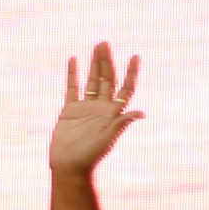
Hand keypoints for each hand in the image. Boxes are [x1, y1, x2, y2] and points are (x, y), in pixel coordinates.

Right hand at [50, 43, 143, 178]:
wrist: (68, 166)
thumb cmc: (89, 156)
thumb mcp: (107, 139)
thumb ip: (121, 124)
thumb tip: (141, 113)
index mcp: (113, 112)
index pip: (125, 88)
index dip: (131, 72)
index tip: (135, 56)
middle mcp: (102, 106)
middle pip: (107, 79)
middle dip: (107, 61)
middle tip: (105, 43)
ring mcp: (86, 107)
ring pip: (92, 80)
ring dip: (94, 63)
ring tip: (97, 46)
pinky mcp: (70, 110)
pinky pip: (72, 88)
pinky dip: (73, 74)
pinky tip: (74, 60)